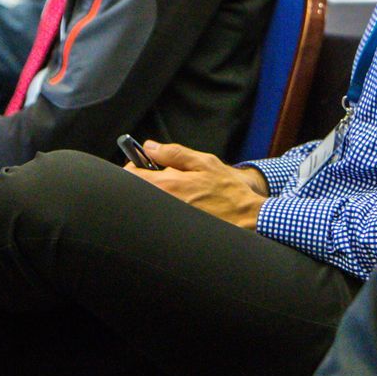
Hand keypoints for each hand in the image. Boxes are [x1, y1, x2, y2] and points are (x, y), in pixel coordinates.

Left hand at [123, 141, 269, 227]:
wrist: (246, 217)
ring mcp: (168, 217)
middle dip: (147, 178)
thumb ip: (174, 153)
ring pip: (150, 200)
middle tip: (165, 174)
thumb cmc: (228, 190)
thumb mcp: (204, 163)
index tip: (143, 161)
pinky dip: (167, 204)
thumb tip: (150, 147)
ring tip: (181, 190)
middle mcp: (164, 204)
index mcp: (168, 185)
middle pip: (137, 189)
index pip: (130, 175)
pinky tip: (186, 203)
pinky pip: (161, 212)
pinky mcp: (174, 227)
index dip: (134, 164)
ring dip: (158, 191)